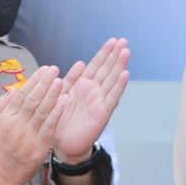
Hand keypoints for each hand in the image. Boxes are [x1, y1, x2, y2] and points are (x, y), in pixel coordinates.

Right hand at [0, 66, 68, 184]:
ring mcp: (27, 136)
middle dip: (44, 82)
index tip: (44, 69)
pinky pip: (49, 127)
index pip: (22, 94)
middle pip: (32, 99)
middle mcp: (16, 124)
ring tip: (60, 81)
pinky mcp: (38, 147)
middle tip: (54, 69)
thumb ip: (2, 106)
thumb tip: (12, 90)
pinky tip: (64, 102)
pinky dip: (56, 113)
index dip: (34, 81)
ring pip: (41, 111)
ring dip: (51, 94)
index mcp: (6, 118)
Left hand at [53, 38, 129, 161]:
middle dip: (115, 55)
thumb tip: (79, 63)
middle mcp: (94, 91)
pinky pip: (112, 97)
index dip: (104, 53)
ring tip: (126, 51)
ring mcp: (100, 101)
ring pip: (111, 79)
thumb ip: (69, 80)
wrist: (62, 144)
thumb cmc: (60, 121)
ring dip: (119, 65)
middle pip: (107, 69)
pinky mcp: (102, 113)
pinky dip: (118, 86)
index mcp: (82, 86)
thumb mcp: (59, 95)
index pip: (96, 65)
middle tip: (124, 40)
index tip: (113, 40)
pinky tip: (125, 74)